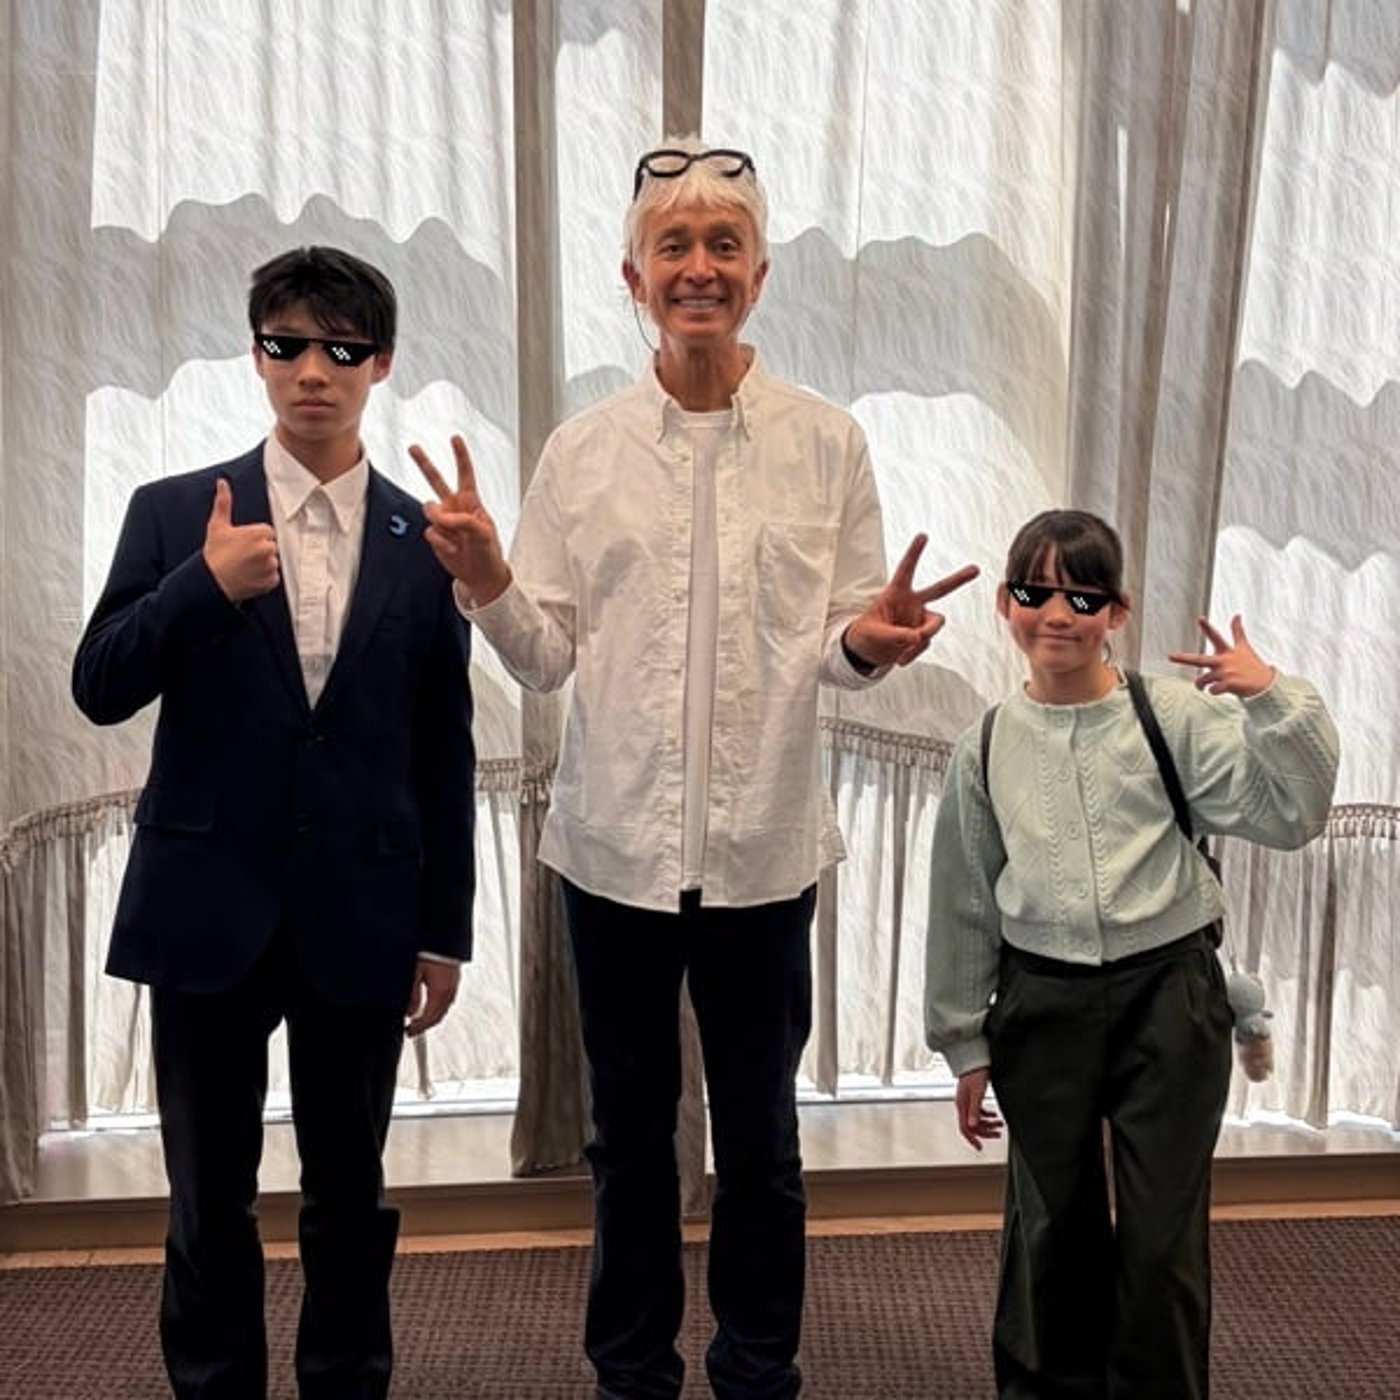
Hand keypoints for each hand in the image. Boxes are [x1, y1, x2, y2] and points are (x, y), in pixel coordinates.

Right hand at [203, 477, 279, 601]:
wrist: (211, 581)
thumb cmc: (214, 554)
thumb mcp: (217, 526)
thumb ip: (223, 502)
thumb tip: (222, 483)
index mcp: (259, 533)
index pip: (267, 532)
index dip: (255, 538)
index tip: (243, 545)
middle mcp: (268, 549)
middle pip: (271, 546)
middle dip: (260, 550)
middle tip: (242, 557)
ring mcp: (270, 566)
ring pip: (272, 562)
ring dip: (262, 564)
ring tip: (245, 567)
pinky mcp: (271, 581)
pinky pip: (273, 577)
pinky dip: (264, 578)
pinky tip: (250, 576)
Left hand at [404, 957, 460, 1037]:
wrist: (442, 933)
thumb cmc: (429, 949)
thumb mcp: (414, 974)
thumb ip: (412, 995)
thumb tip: (409, 1011)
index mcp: (441, 990)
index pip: (430, 1018)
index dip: (418, 1028)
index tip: (409, 1032)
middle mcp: (451, 987)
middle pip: (440, 1014)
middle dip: (427, 1024)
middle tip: (414, 1028)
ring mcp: (454, 980)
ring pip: (445, 1005)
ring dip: (434, 1013)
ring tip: (421, 1016)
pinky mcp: (454, 973)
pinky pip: (448, 995)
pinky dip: (440, 1002)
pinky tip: (432, 1000)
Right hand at [410, 435, 510, 604]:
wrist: (479, 574)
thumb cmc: (488, 552)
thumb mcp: (484, 533)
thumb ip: (462, 520)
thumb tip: (437, 516)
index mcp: (471, 502)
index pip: (465, 474)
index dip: (460, 456)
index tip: (455, 439)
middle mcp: (454, 507)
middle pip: (436, 480)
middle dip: (424, 463)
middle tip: (413, 447)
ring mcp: (443, 521)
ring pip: (430, 509)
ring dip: (440, 521)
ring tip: (455, 537)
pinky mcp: (435, 535)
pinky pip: (430, 532)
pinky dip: (441, 542)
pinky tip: (452, 548)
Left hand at [843, 534, 978, 669]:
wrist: (867, 653)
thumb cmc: (866, 634)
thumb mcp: (875, 633)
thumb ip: (898, 635)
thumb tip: (919, 637)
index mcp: (895, 593)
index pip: (906, 570)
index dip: (914, 553)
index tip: (923, 536)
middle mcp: (912, 603)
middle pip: (939, 589)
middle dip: (958, 580)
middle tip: (975, 569)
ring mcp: (919, 619)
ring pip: (934, 625)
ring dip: (922, 638)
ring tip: (903, 649)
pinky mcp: (922, 635)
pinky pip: (925, 643)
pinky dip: (913, 652)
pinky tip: (901, 657)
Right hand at [954, 1068, 1003, 1150]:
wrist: (974, 1060)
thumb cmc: (974, 1073)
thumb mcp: (977, 1093)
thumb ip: (975, 1110)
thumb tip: (973, 1126)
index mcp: (961, 1106)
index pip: (965, 1128)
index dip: (972, 1139)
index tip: (980, 1147)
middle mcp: (962, 1105)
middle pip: (972, 1125)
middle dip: (985, 1132)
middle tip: (997, 1134)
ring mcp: (967, 1101)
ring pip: (977, 1119)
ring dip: (988, 1124)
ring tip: (1000, 1124)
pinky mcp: (972, 1097)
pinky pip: (978, 1111)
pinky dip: (987, 1116)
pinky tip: (994, 1115)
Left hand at [1167, 614, 1275, 698]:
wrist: (1265, 684)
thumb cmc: (1251, 665)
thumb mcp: (1244, 647)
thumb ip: (1237, 631)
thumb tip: (1237, 615)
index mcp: (1227, 651)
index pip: (1216, 637)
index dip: (1207, 627)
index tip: (1200, 618)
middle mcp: (1223, 661)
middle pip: (1199, 660)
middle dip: (1183, 658)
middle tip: (1170, 656)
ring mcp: (1225, 673)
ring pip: (1201, 680)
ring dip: (1201, 685)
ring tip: (1203, 686)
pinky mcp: (1228, 685)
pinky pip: (1211, 690)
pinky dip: (1212, 691)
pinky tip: (1218, 690)